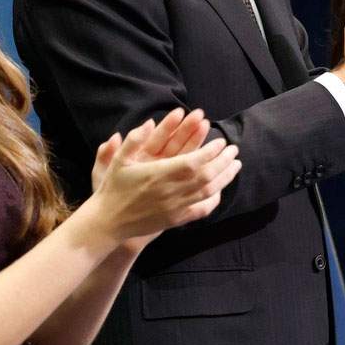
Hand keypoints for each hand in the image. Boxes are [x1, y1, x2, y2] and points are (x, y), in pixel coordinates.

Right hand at [91, 118, 240, 244]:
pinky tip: (221, 190)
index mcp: (158, 174)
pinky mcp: (176, 220)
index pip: (193, 161)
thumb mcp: (118, 160)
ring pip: (207, 192)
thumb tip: (149, 122)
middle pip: (206, 175)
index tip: (221, 142)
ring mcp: (175, 207)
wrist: (109, 222)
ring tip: (235, 165)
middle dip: (223, 161)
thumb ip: (133, 140)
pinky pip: (201, 210)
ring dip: (224, 178)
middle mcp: (170, 191)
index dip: (210, 151)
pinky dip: (214, 200)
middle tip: (234, 150)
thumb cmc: (113, 188)